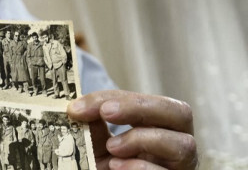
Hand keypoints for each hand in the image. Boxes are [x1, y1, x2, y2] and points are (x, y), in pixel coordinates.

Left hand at [68, 90, 197, 168]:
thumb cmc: (104, 167)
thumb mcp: (97, 143)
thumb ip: (94, 123)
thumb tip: (77, 108)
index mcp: (161, 127)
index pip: (152, 101)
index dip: (118, 98)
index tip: (81, 107)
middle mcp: (178, 147)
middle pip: (180, 113)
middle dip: (139, 108)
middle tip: (106, 113)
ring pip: (183, 146)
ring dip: (142, 139)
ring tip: (112, 148)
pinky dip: (142, 167)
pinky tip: (117, 167)